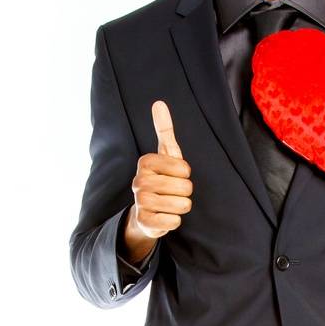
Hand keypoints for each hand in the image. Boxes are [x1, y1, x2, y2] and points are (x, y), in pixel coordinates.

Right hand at [122, 101, 192, 261]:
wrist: (146, 212)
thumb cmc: (161, 179)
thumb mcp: (166, 154)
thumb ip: (164, 129)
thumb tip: (159, 103)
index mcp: (145, 162)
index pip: (184, 169)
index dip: (185, 174)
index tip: (175, 176)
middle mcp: (139, 181)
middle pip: (185, 187)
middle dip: (185, 192)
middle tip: (173, 192)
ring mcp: (140, 202)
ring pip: (181, 205)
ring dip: (182, 207)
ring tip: (171, 204)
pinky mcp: (144, 222)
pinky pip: (174, 221)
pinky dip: (175, 221)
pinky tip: (165, 217)